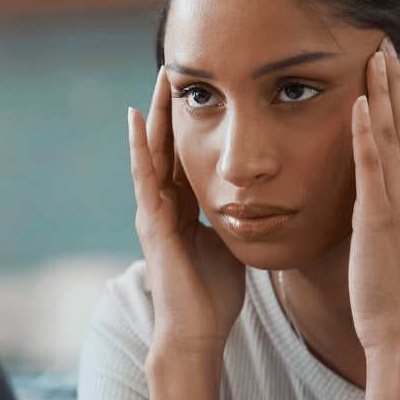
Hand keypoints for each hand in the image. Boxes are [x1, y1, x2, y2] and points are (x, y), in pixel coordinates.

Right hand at [129, 68, 247, 358]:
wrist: (197, 331)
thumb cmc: (215, 296)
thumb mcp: (232, 244)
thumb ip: (237, 219)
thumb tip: (262, 201)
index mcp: (184, 210)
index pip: (185, 155)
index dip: (190, 121)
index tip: (202, 88)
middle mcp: (164, 205)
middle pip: (166, 145)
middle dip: (170, 108)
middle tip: (176, 67)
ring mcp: (153, 212)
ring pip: (152, 152)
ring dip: (155, 115)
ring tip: (160, 78)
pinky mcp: (152, 222)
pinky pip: (144, 176)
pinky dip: (139, 145)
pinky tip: (137, 117)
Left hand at [348, 36, 399, 354]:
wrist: (399, 328)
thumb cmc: (390, 288)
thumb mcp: (393, 237)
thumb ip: (388, 206)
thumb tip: (375, 189)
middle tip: (389, 41)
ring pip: (396, 136)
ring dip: (386, 92)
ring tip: (376, 55)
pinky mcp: (379, 217)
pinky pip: (373, 167)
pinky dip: (368, 132)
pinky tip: (361, 103)